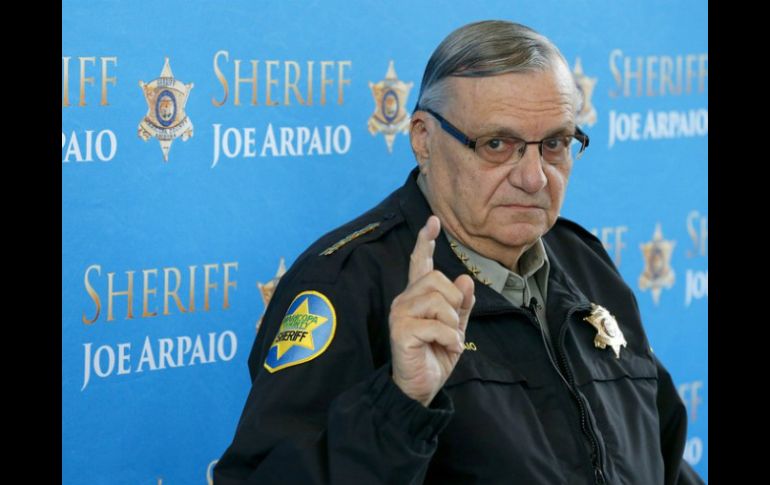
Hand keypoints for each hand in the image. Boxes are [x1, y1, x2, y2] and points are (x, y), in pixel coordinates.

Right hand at [389, 216, 475, 406]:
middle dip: (455, 302)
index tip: (433, 221)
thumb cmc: (436, 356)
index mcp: (418, 297)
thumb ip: (461, 305)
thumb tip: (465, 279)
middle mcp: (405, 300)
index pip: (419, 263)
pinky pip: (436, 325)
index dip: (425, 242)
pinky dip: (449, 339)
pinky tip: (446, 348)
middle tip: (453, 326)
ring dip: (453, 324)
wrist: (422, 388)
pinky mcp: (401, 331)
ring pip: (439, 300)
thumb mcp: (456, 329)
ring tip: (449, 340)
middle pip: (437, 279)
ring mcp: (400, 314)